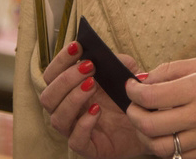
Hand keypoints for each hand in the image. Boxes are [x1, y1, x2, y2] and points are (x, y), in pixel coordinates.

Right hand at [39, 41, 146, 158]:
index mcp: (70, 90)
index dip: (60, 60)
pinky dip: (83, 124)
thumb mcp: (127, 74)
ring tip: (92, 85)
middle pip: (47, 96)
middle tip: (89, 67)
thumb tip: (106, 55)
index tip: (77, 46)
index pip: (52, 75)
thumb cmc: (129, 97)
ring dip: (72, 98)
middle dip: (65, 79)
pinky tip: (97, 111)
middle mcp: (68, 110)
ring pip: (57, 118)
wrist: (148, 124)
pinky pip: (75, 140)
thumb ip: (118, 62)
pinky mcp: (89, 148)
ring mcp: (76, 130)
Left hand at [125, 56, 195, 158]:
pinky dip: (167, 150)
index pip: (152, 96)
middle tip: (133, 106)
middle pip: (151, 124)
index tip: (131, 87)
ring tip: (146, 124)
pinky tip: (166, 136)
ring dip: (146, 137)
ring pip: (161, 148)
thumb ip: (175, 69)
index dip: (133, 92)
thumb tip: (147, 78)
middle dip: (134, 115)